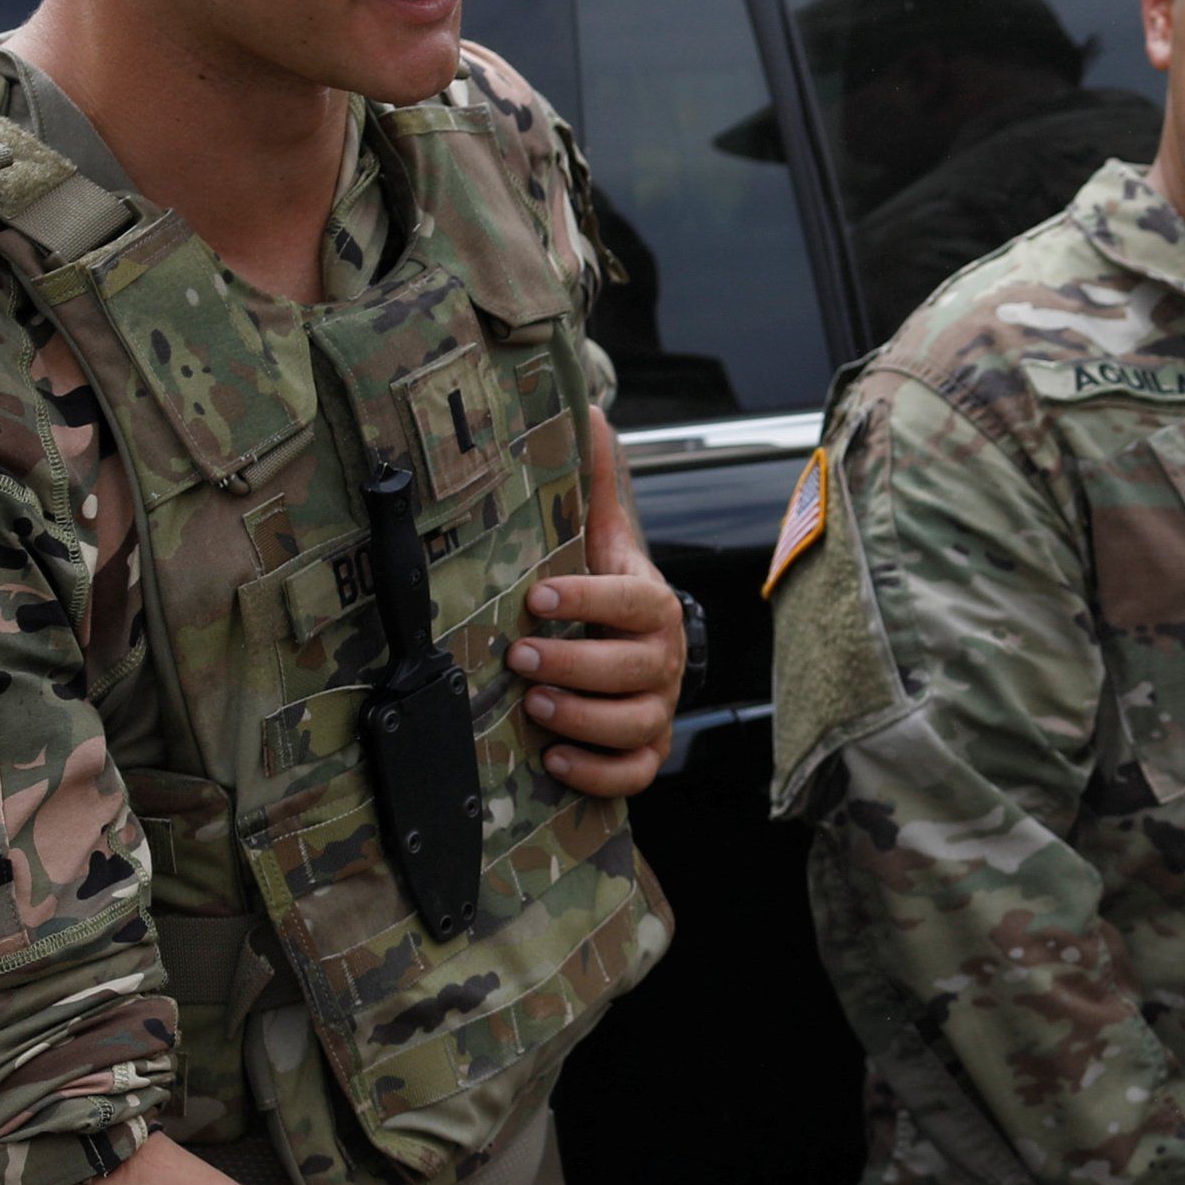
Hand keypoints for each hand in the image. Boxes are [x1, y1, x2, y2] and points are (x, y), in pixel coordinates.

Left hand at [514, 414, 685, 797]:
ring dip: (582, 716)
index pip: (635, 601)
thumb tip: (587, 410)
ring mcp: (658, 710)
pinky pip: (634, 773)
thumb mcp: (602, 543)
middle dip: (576, 664)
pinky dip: (596, 771)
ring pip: (635, 724)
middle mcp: (664, 660)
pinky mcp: (644, 754)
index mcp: (653, 606)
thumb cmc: (608, 599)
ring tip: (532, 704)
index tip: (538, 597)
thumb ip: (594, 487)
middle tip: (520, 656)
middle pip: (635, 668)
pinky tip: (553, 757)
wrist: (636, 656)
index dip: (590, 601)